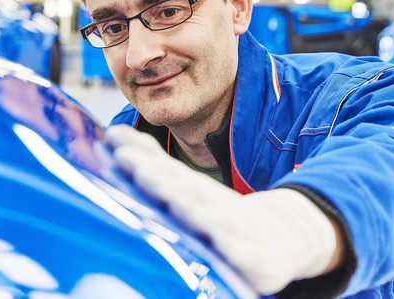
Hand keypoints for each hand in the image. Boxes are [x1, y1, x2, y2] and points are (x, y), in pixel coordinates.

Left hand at [106, 125, 337, 294]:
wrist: (280, 235)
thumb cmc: (222, 212)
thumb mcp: (188, 186)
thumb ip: (153, 163)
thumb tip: (114, 134)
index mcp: (194, 190)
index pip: (164, 170)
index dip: (140, 156)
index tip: (113, 141)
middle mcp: (212, 206)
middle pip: (184, 189)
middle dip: (159, 178)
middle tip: (133, 164)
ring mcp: (234, 230)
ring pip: (211, 219)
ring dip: (192, 209)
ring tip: (174, 202)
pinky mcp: (253, 258)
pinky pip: (241, 253)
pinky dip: (231, 246)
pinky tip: (220, 241)